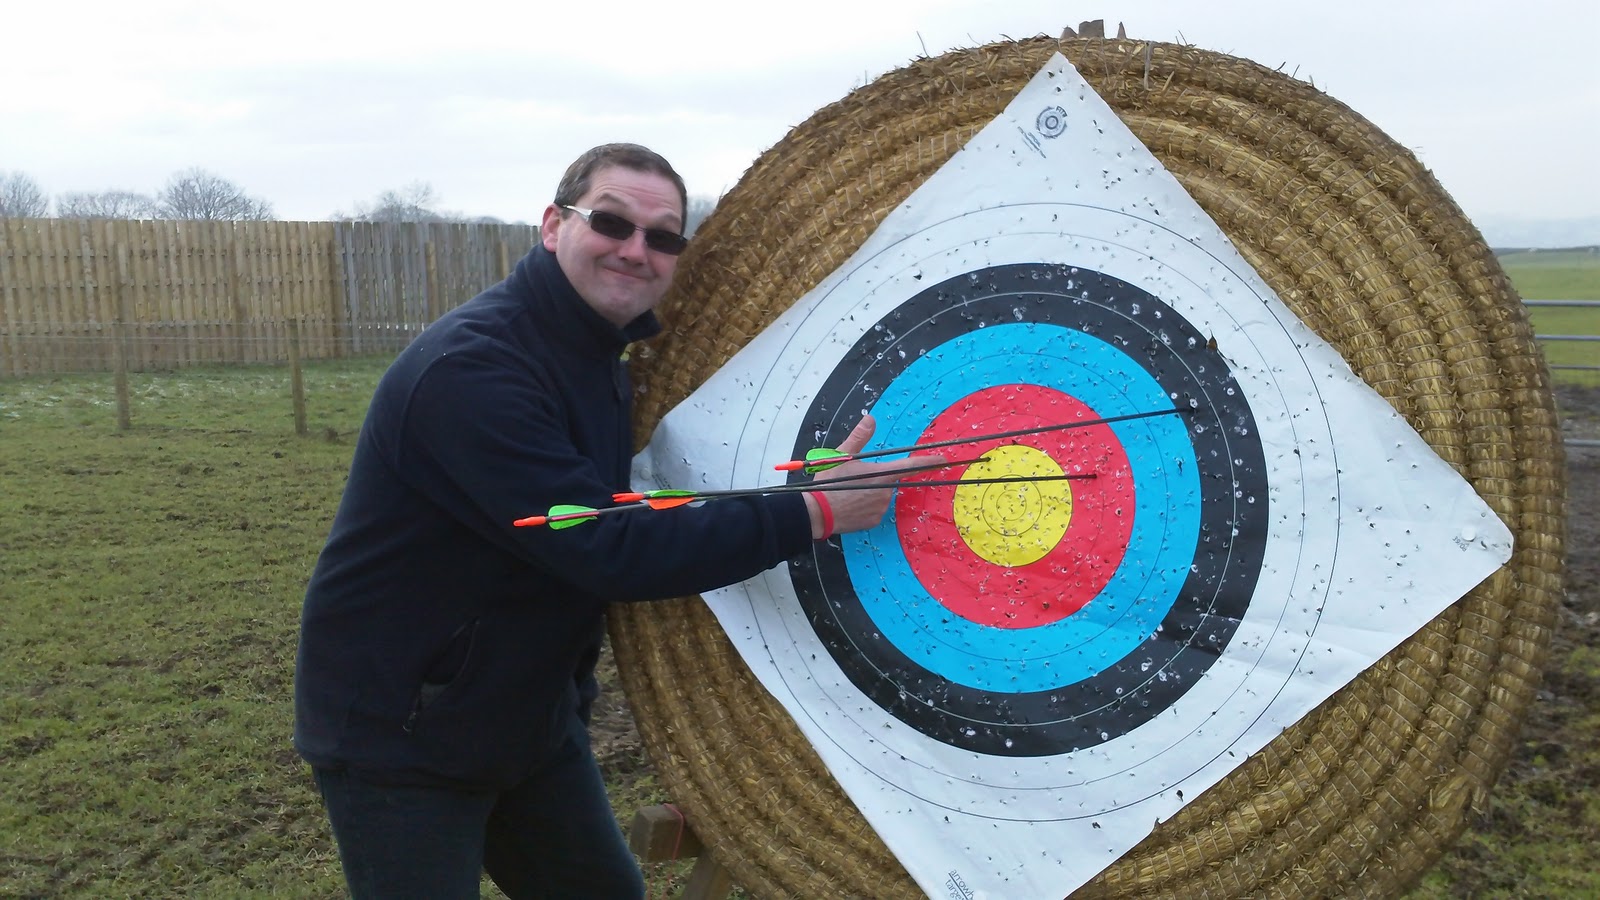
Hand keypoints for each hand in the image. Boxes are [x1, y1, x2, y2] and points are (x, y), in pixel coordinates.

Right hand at [801, 415, 947, 538]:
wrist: (816, 513)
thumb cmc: (829, 482)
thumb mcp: (841, 455)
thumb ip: (859, 436)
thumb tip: (871, 419)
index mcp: (881, 474)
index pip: (911, 466)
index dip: (929, 462)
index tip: (944, 459)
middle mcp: (885, 492)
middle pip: (888, 481)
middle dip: (876, 479)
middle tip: (854, 480)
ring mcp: (880, 508)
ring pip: (881, 496)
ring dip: (870, 492)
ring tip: (849, 493)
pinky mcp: (874, 521)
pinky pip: (874, 510)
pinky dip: (865, 506)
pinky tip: (850, 504)